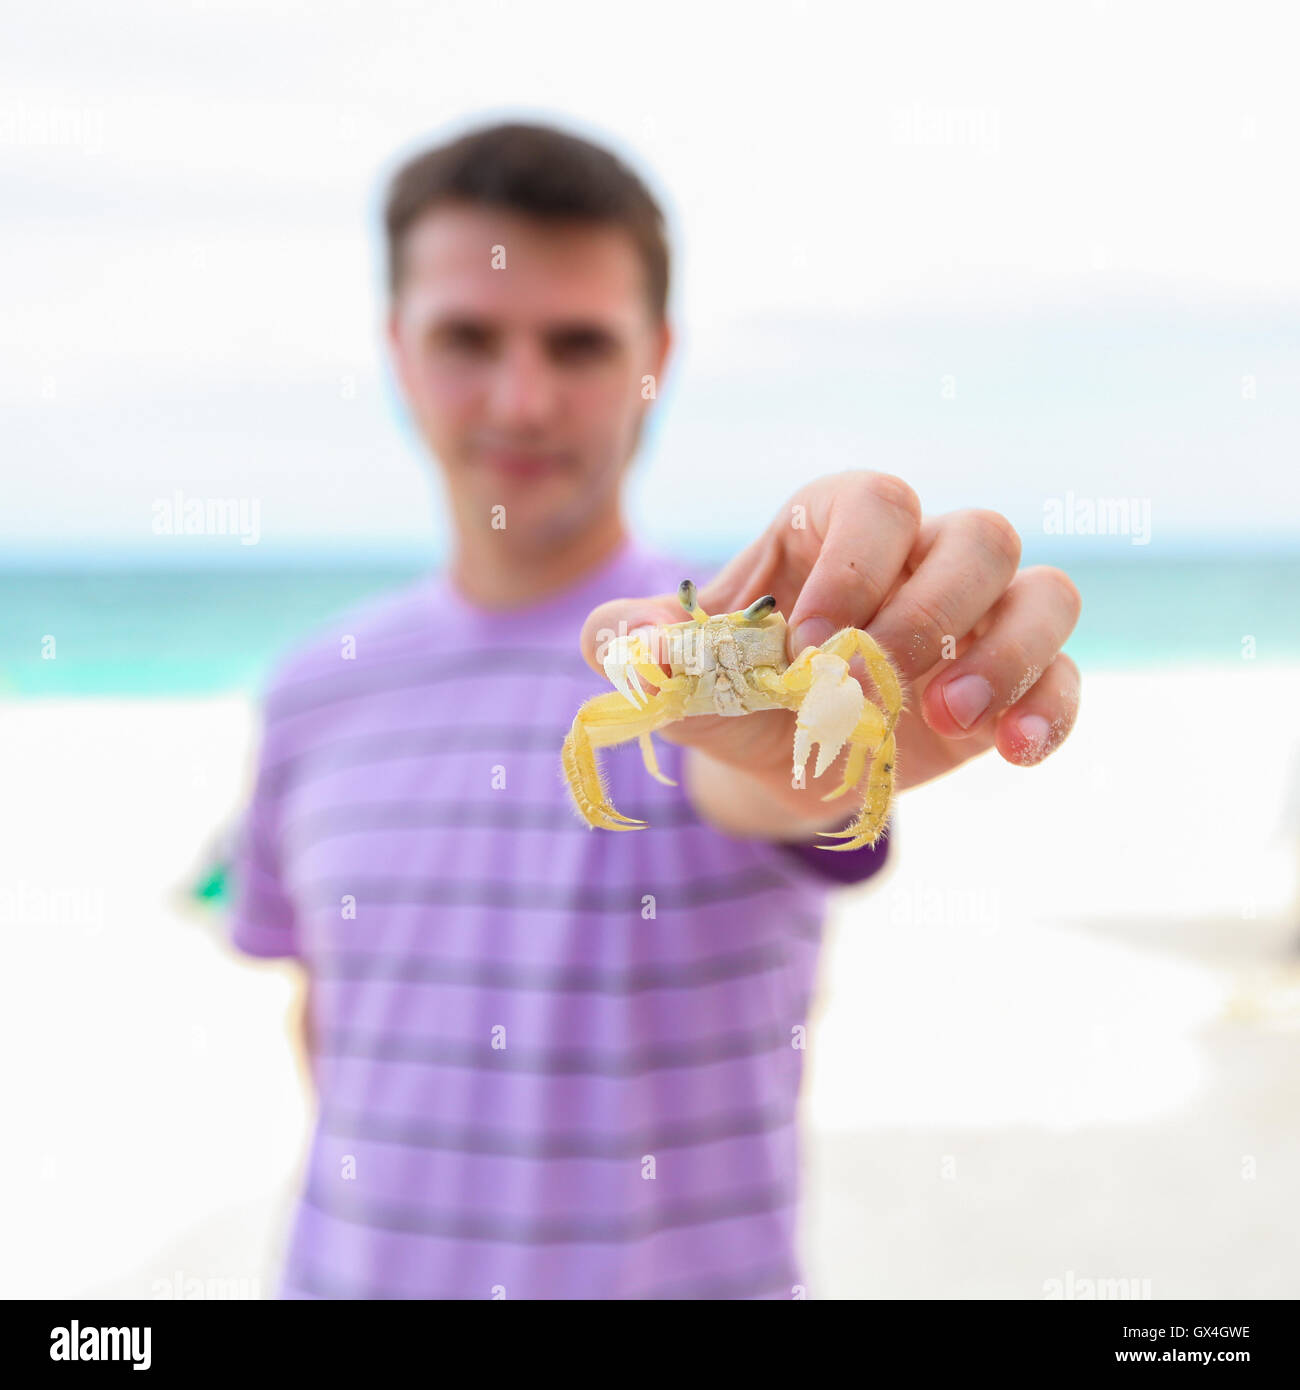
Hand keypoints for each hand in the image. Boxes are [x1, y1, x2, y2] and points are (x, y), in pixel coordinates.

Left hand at [580, 472, 1081, 837]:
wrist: (780, 764)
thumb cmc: (732, 695)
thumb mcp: (677, 676)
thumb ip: (637, 646)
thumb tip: (608, 643)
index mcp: (839, 528)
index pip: (878, 500)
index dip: (855, 565)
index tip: (807, 647)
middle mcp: (922, 556)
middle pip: (979, 536)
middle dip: (930, 613)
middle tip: (864, 690)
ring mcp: (979, 619)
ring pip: (1045, 591)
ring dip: (1007, 654)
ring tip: (946, 720)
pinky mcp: (1015, 683)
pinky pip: (1067, 673)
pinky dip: (1050, 708)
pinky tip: (1011, 752)